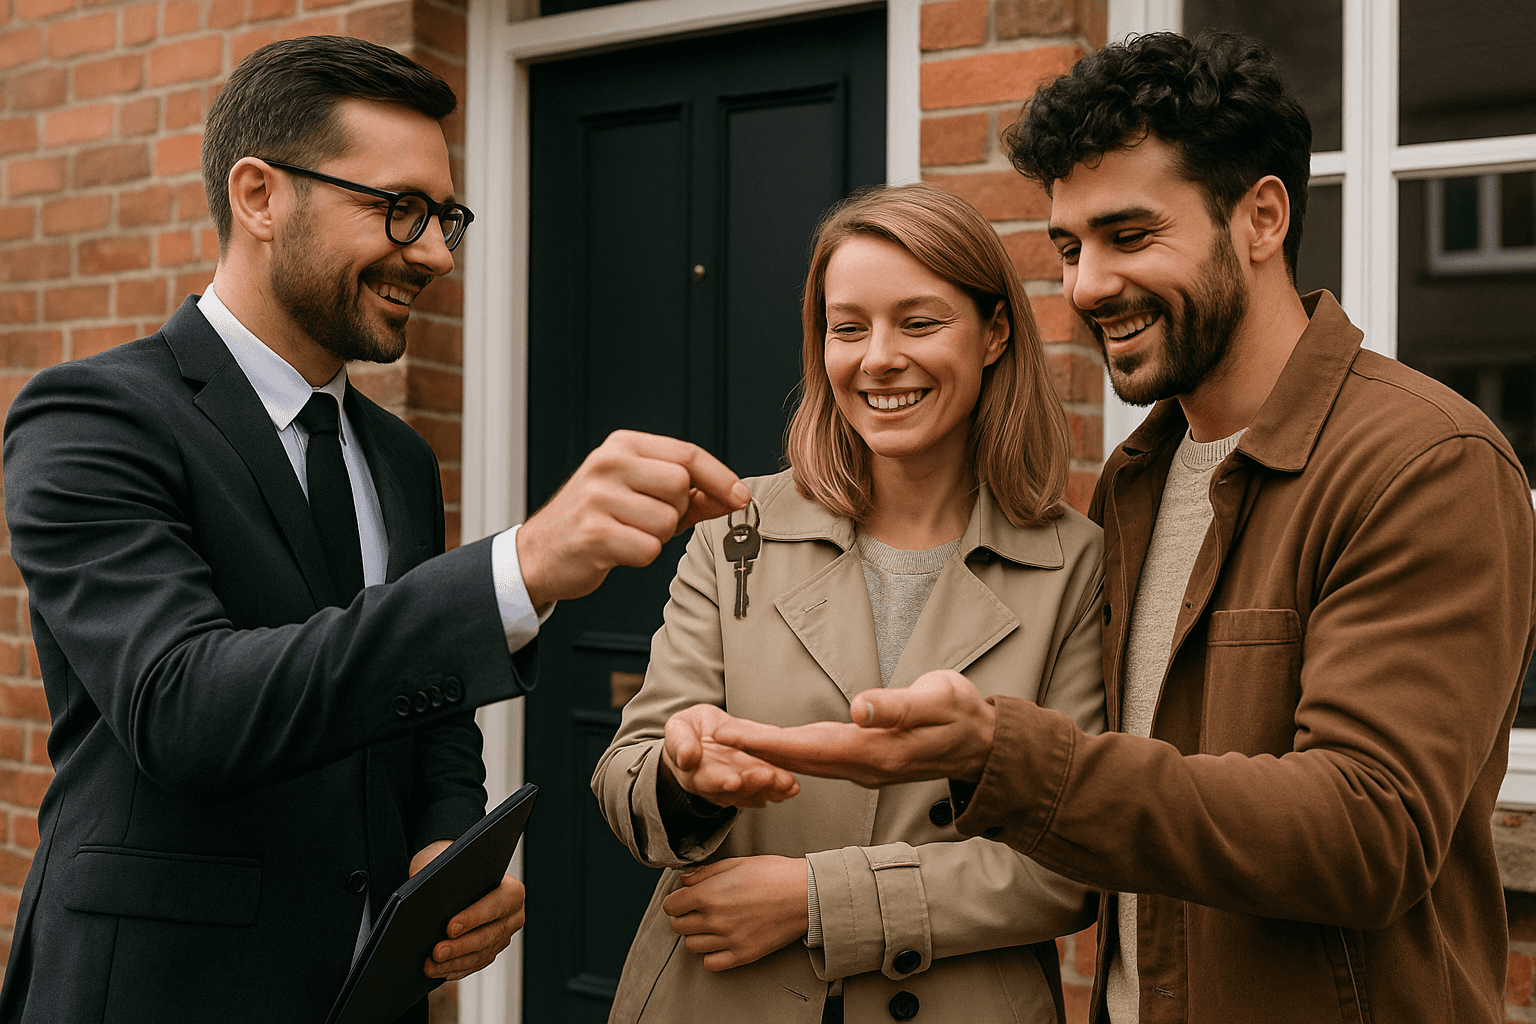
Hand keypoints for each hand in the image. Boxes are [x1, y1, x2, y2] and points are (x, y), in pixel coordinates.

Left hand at [411, 840, 525, 981]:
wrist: (459, 874)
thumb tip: (425, 895)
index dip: (473, 918)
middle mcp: (513, 915)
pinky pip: (475, 964)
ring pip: (480, 954)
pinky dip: (455, 969)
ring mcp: (504, 936)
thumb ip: (440, 874)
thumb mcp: (446, 860)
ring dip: (454, 962)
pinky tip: (438, 971)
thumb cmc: (453, 866)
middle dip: (460, 946)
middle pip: (488, 935)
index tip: (450, 927)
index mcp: (512, 890)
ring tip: (431, 965)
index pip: (495, 905)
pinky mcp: (492, 950)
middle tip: (437, 951)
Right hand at [517, 430, 749, 606]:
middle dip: (676, 511)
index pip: (687, 454)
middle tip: (648, 520)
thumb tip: (735, 496)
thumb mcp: (640, 496)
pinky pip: (648, 549)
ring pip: (667, 521)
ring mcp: (598, 497)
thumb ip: (689, 494)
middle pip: (680, 486)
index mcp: (622, 446)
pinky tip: (616, 550)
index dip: (720, 477)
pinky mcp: (593, 533)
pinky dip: (640, 556)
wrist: (539, 553)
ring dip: (656, 537)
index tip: (740, 496)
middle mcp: (608, 464)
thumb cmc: (596, 521)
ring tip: (626, 534)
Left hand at [663, 856, 808, 970]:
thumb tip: (685, 880)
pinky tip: (720, 942)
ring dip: (696, 935)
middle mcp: (714, 919)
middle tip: (696, 911)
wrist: (805, 894)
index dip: (675, 901)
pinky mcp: (743, 954)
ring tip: (710, 925)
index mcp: (709, 894)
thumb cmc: (774, 874)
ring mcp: (728, 939)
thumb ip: (706, 873)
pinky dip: (711, 955)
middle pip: (678, 926)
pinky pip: (711, 964)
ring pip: (692, 945)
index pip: (672, 906)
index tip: (683, 900)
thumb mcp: (737, 863)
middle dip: (683, 917)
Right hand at [664, 704, 799, 807]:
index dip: (719, 781)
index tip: (732, 781)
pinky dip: (777, 790)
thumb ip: (681, 741)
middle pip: (734, 788)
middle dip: (752, 783)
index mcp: (693, 772)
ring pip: (752, 791)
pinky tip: (790, 787)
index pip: (706, 779)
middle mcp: (714, 785)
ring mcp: (733, 787)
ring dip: (769, 788)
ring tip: (786, 783)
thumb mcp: (678, 728)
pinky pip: (763, 790)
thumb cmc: (689, 732)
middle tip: (769, 777)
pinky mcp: (749, 784)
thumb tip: (687, 757)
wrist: (698, 739)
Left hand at [712, 670, 996, 785]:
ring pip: (801, 761)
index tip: (726, 736)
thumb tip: (859, 708)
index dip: (764, 741)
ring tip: (722, 742)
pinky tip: (765, 746)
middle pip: (793, 758)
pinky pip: (814, 760)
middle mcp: (861, 765)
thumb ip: (897, 706)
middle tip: (703, 741)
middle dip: (748, 750)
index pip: (806, 747)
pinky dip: (784, 753)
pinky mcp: (864, 760)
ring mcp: (862, 766)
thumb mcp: (937, 699)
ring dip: (761, 753)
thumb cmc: (962, 715)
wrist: (986, 743)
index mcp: (872, 750)